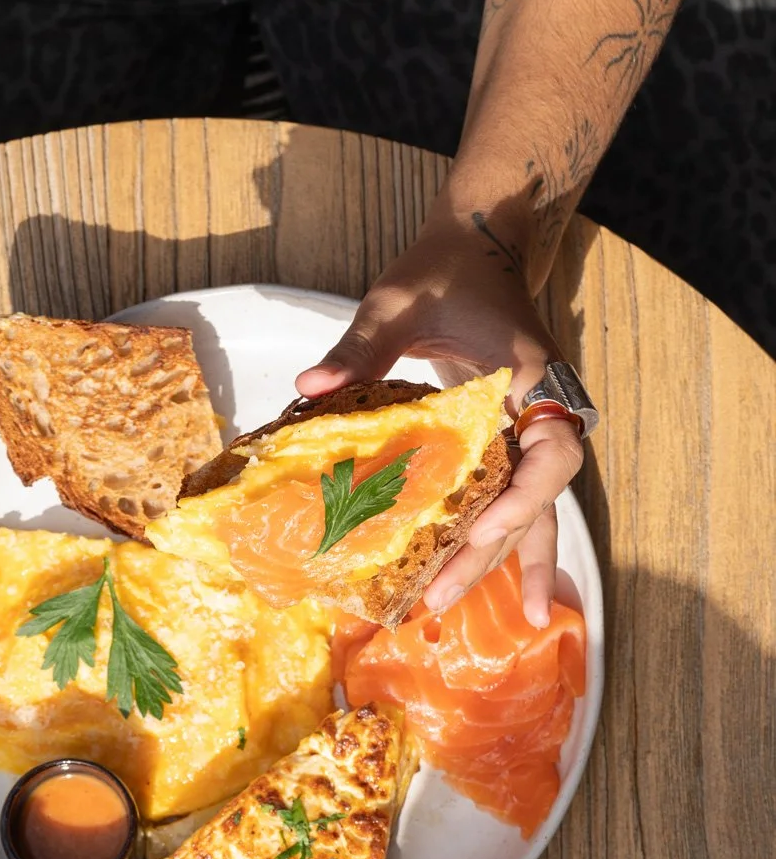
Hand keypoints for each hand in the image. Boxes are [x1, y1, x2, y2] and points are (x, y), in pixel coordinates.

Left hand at [296, 213, 584, 627]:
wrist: (479, 243)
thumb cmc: (443, 268)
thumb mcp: (398, 302)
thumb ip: (359, 346)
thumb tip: (308, 389)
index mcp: (530, 380)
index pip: (550, 452)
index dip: (521, 498)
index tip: (479, 529)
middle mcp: (540, 413)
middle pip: (533, 500)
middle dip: (491, 554)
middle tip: (439, 599)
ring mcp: (527, 430)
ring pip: (528, 510)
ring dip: (501, 563)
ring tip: (474, 615)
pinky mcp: (506, 441)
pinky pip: (513, 501)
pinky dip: (506, 546)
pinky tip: (505, 594)